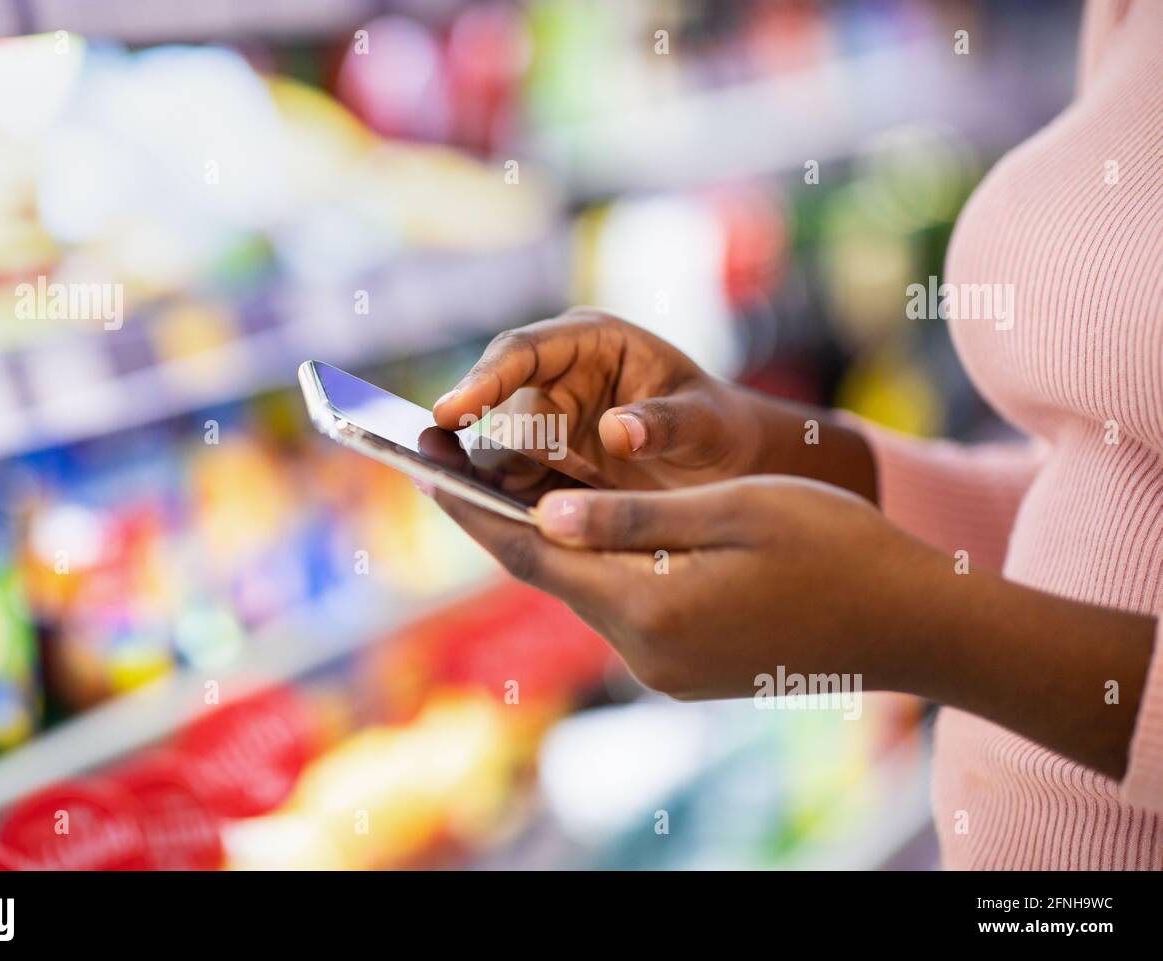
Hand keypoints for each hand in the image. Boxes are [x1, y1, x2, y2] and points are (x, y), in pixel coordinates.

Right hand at [432, 308, 753, 490]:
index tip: (451, 411)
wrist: (725, 467)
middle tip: (434, 468)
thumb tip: (616, 434)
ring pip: (495, 453)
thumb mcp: (706, 422)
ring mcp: (545, 425)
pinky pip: (509, 488)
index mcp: (591, 342)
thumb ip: (666, 425)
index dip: (483, 381)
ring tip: (449, 500)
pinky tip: (488, 526)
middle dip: (468, 439)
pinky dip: (500, 507)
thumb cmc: (717, 427)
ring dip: (477, 479)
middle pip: (497, 408)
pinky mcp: (543, 470)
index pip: (522, 352)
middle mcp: (555, 379)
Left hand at [432, 475, 929, 698]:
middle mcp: (645, 652)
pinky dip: (597, 567)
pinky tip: (589, 528)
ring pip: (585, 593)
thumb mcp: (733, 510)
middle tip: (451, 461)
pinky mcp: (688, 672)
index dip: (468, 508)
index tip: (420, 464)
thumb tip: (544, 514)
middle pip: (548, 577)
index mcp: (649, 607)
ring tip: (510, 481)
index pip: (529, 555)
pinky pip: (623, 609)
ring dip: (549, 543)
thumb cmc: (834, 547)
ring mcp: (666, 670)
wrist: (914, 624)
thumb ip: (632, 518)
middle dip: (497, 519)